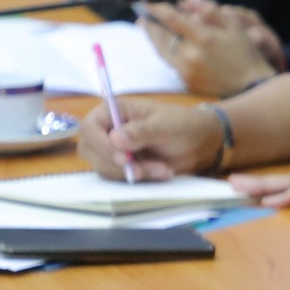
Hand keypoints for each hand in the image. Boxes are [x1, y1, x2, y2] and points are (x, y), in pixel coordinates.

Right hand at [77, 97, 223, 181]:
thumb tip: (114, 139)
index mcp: (113, 111)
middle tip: (144, 169)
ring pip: (104, 168)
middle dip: (117, 164)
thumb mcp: (165, 126)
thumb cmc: (183, 125)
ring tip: (163, 169)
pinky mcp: (122, 166)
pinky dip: (140, 178)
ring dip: (133, 172)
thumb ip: (141, 131)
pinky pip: (119, 178)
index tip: (122, 157)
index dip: (100, 144)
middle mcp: (107, 130)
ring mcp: (112, 149)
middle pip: (91, 151)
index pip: (89, 128)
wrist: (201, 143)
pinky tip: (163, 172)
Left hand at [142, 0, 282, 97]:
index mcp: (204, 37)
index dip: (157, 8)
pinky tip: (162, 44)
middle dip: (150, 23)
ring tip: (145, 26)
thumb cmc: (246, 53)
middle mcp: (191, 54)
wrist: (251, 85)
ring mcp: (186, 69)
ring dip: (152, 37)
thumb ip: (210, 10)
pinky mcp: (186, 81)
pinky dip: (163, 50)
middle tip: (141, 12)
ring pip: (161, 49)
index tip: (146, 0)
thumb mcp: (234, 26)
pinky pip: (169, 62)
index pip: (172, 18)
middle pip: (161, 35)